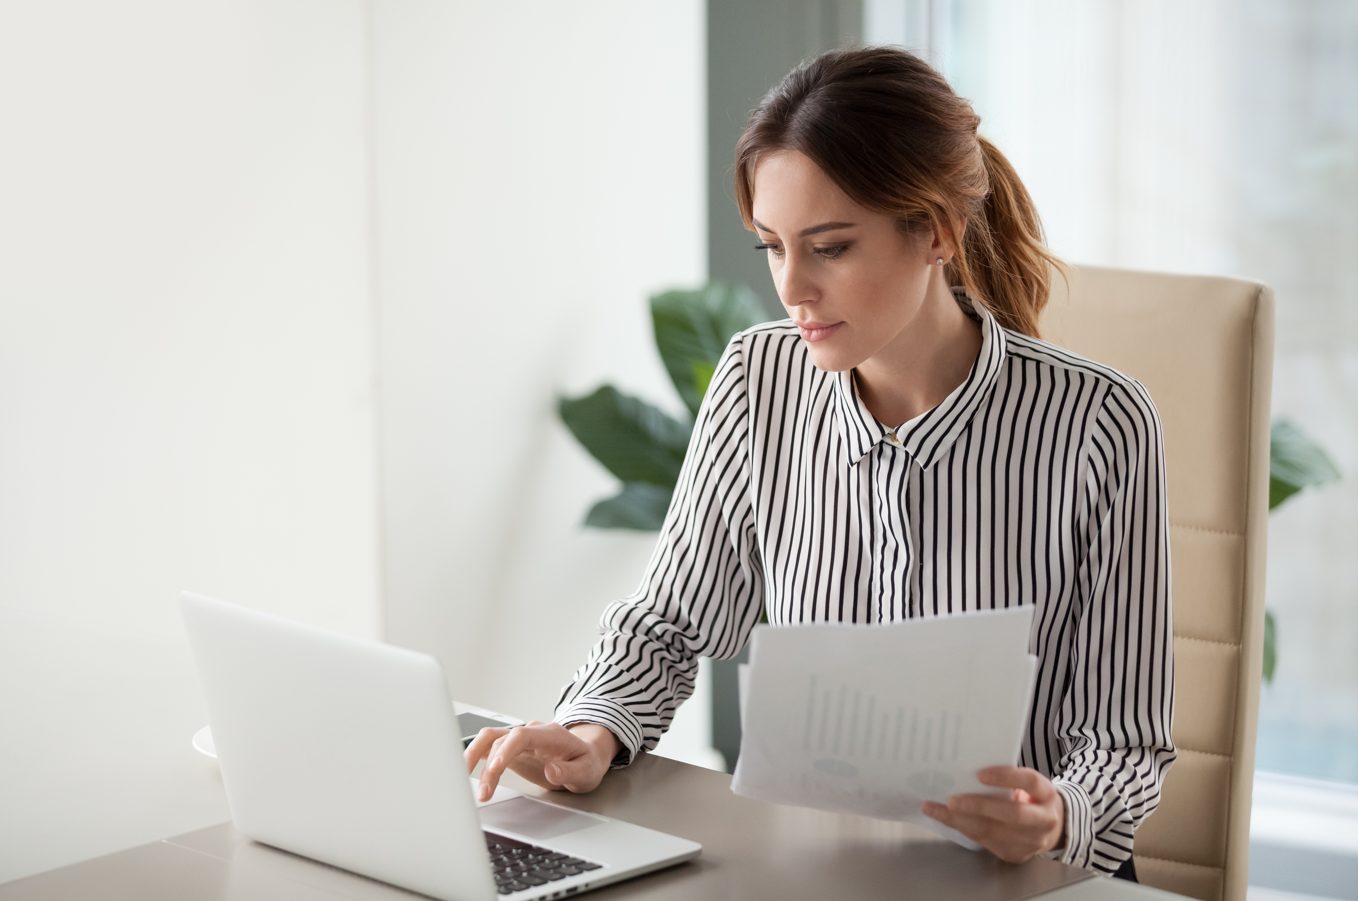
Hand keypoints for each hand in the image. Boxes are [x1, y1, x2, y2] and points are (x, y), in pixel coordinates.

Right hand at [463, 720, 618, 802]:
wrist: (585, 756)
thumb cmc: (585, 762)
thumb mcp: (586, 771)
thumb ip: (569, 771)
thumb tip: (551, 769)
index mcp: (550, 735)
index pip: (522, 735)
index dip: (506, 750)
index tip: (496, 769)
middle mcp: (531, 732)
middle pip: (500, 739)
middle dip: (488, 766)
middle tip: (483, 792)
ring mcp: (519, 739)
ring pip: (488, 739)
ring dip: (474, 757)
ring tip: (463, 781)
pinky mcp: (511, 749)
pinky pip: (488, 747)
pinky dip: (474, 757)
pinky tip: (463, 771)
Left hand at [920, 766, 1065, 863]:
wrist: (1053, 828)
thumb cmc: (1032, 798)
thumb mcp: (1028, 784)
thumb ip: (1007, 777)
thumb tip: (967, 766)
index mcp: (1046, 794)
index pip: (1030, 782)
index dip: (1006, 777)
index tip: (980, 774)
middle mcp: (1043, 820)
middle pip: (1012, 814)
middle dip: (979, 807)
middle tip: (951, 800)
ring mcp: (1031, 842)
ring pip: (993, 832)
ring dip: (960, 821)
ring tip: (935, 809)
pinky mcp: (1016, 855)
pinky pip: (985, 842)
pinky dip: (962, 829)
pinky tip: (945, 819)